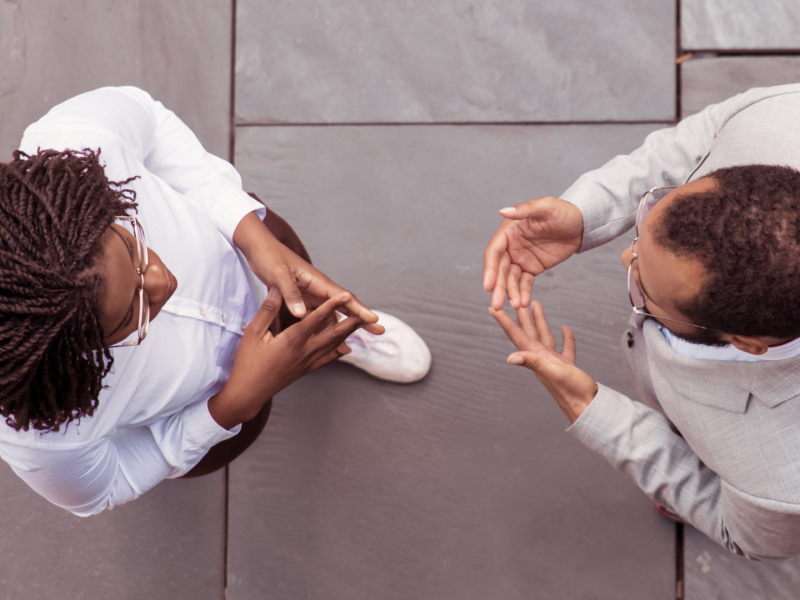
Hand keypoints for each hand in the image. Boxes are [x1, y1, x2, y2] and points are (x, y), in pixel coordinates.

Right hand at [209, 288, 364, 428]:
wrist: (249, 392)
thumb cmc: (248, 362)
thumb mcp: (254, 333)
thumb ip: (268, 310)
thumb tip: (277, 289)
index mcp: (293, 340)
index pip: (317, 318)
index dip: (333, 305)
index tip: (346, 296)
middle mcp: (305, 351)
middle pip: (335, 334)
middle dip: (352, 322)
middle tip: (369, 313)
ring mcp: (308, 362)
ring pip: (334, 346)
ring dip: (348, 334)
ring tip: (361, 324)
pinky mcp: (306, 370)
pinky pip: (327, 359)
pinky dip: (338, 351)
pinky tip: (346, 347)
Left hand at [233, 212, 383, 334]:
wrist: (258, 248)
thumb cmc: (269, 257)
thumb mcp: (278, 275)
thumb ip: (290, 294)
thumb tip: (303, 315)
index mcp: (317, 281)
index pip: (343, 297)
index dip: (359, 309)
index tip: (374, 320)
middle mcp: (318, 288)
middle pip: (344, 307)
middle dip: (361, 319)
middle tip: (379, 332)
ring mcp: (310, 294)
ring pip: (330, 314)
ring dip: (341, 327)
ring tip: (349, 347)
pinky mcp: (301, 299)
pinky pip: (316, 315)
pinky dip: (322, 327)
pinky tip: (324, 339)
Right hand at [483, 197, 583, 309]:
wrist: (582, 224)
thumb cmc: (563, 211)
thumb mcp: (546, 207)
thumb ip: (524, 210)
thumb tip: (502, 211)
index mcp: (509, 231)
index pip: (494, 252)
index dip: (489, 269)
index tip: (487, 286)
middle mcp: (511, 246)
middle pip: (499, 269)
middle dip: (498, 287)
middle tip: (497, 305)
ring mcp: (520, 258)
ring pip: (511, 279)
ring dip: (511, 293)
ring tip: (517, 306)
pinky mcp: (532, 268)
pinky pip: (525, 283)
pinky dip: (523, 293)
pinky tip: (523, 303)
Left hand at [489, 301, 596, 422]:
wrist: (587, 407)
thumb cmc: (571, 390)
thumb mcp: (552, 371)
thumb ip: (533, 363)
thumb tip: (509, 358)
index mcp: (535, 357)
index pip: (516, 335)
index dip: (504, 321)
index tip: (493, 308)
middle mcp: (541, 358)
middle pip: (528, 332)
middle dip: (520, 315)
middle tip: (513, 299)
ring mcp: (553, 362)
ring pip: (544, 336)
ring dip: (540, 321)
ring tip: (537, 305)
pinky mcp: (567, 367)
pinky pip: (564, 348)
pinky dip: (565, 337)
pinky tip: (565, 328)